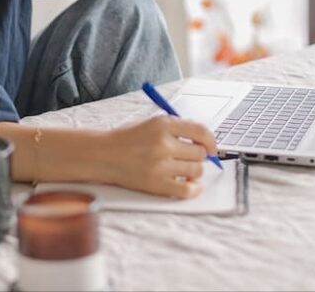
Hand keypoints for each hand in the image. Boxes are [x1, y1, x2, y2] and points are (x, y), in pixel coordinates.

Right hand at [100, 115, 217, 198]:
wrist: (102, 155)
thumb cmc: (127, 139)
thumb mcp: (151, 123)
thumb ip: (177, 129)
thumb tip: (205, 141)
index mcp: (163, 124)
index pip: (201, 132)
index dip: (211, 141)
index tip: (212, 147)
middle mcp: (163, 143)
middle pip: (200, 153)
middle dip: (198, 156)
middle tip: (188, 158)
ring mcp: (160, 165)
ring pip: (196, 171)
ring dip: (194, 172)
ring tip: (182, 170)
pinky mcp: (156, 184)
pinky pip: (187, 190)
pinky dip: (193, 189)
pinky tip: (190, 185)